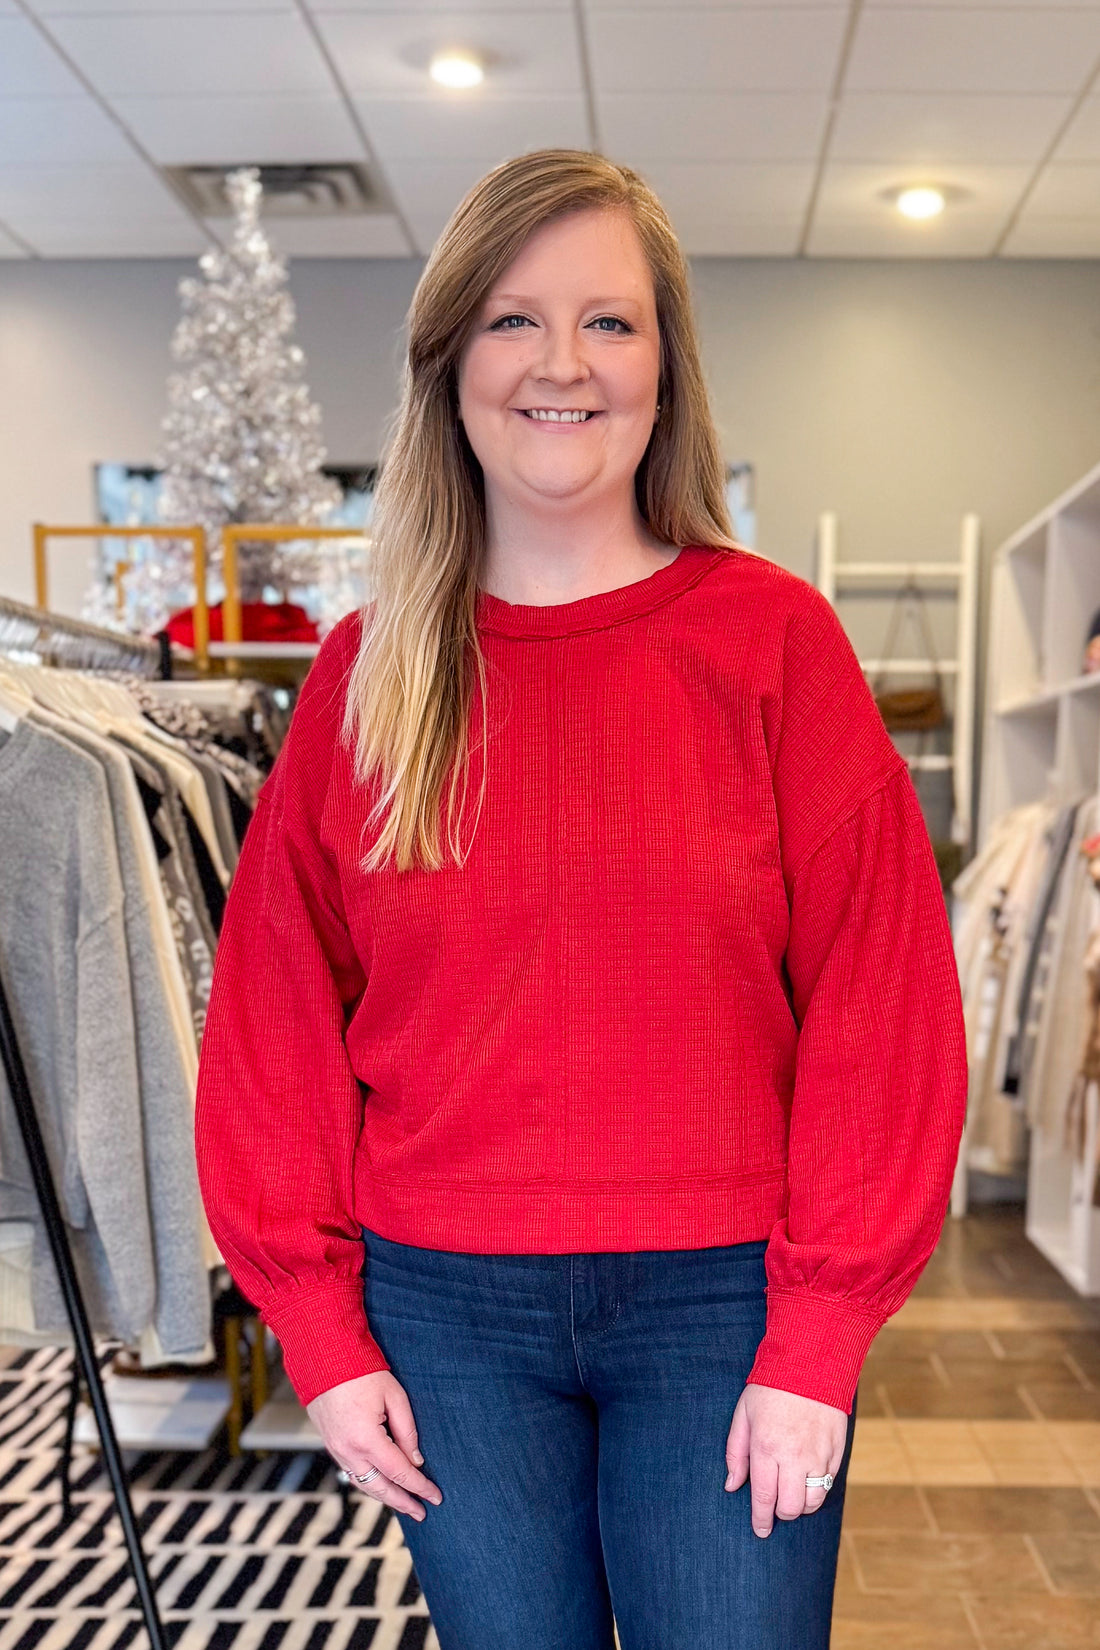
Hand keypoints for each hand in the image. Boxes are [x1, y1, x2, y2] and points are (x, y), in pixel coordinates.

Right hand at [307, 1371, 442, 1521]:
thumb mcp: (394, 1396)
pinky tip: (382, 1485)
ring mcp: (336, 1450)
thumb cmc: (362, 1372)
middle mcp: (348, 1451)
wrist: (323, 1358)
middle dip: (403, 1501)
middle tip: (423, 1512)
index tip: (436, 1497)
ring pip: (364, 1484)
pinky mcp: (330, 1445)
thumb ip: (407, 1431)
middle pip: (381, 1487)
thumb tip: (416, 1460)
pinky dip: (369, 1483)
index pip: (400, 1472)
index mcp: (367, 1440)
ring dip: (386, 1497)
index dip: (420, 1486)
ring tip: (405, 1504)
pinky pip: (352, 1473)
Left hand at [724, 1382, 846, 1537]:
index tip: (760, 1530)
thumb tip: (731, 1485)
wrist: (810, 1362)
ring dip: (801, 1504)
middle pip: (791, 1508)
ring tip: (792, 1492)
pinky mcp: (837, 1450)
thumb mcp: (743, 1414)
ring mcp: (819, 1455)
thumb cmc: (770, 1387)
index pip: (763, 1498)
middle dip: (781, 1513)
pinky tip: (808, 1476)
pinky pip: (829, 1483)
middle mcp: (794, 1457)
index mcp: (766, 1448)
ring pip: (813, 1501)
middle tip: (775, 1507)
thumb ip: (736, 1452)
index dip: (761, 1519)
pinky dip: (819, 1487)